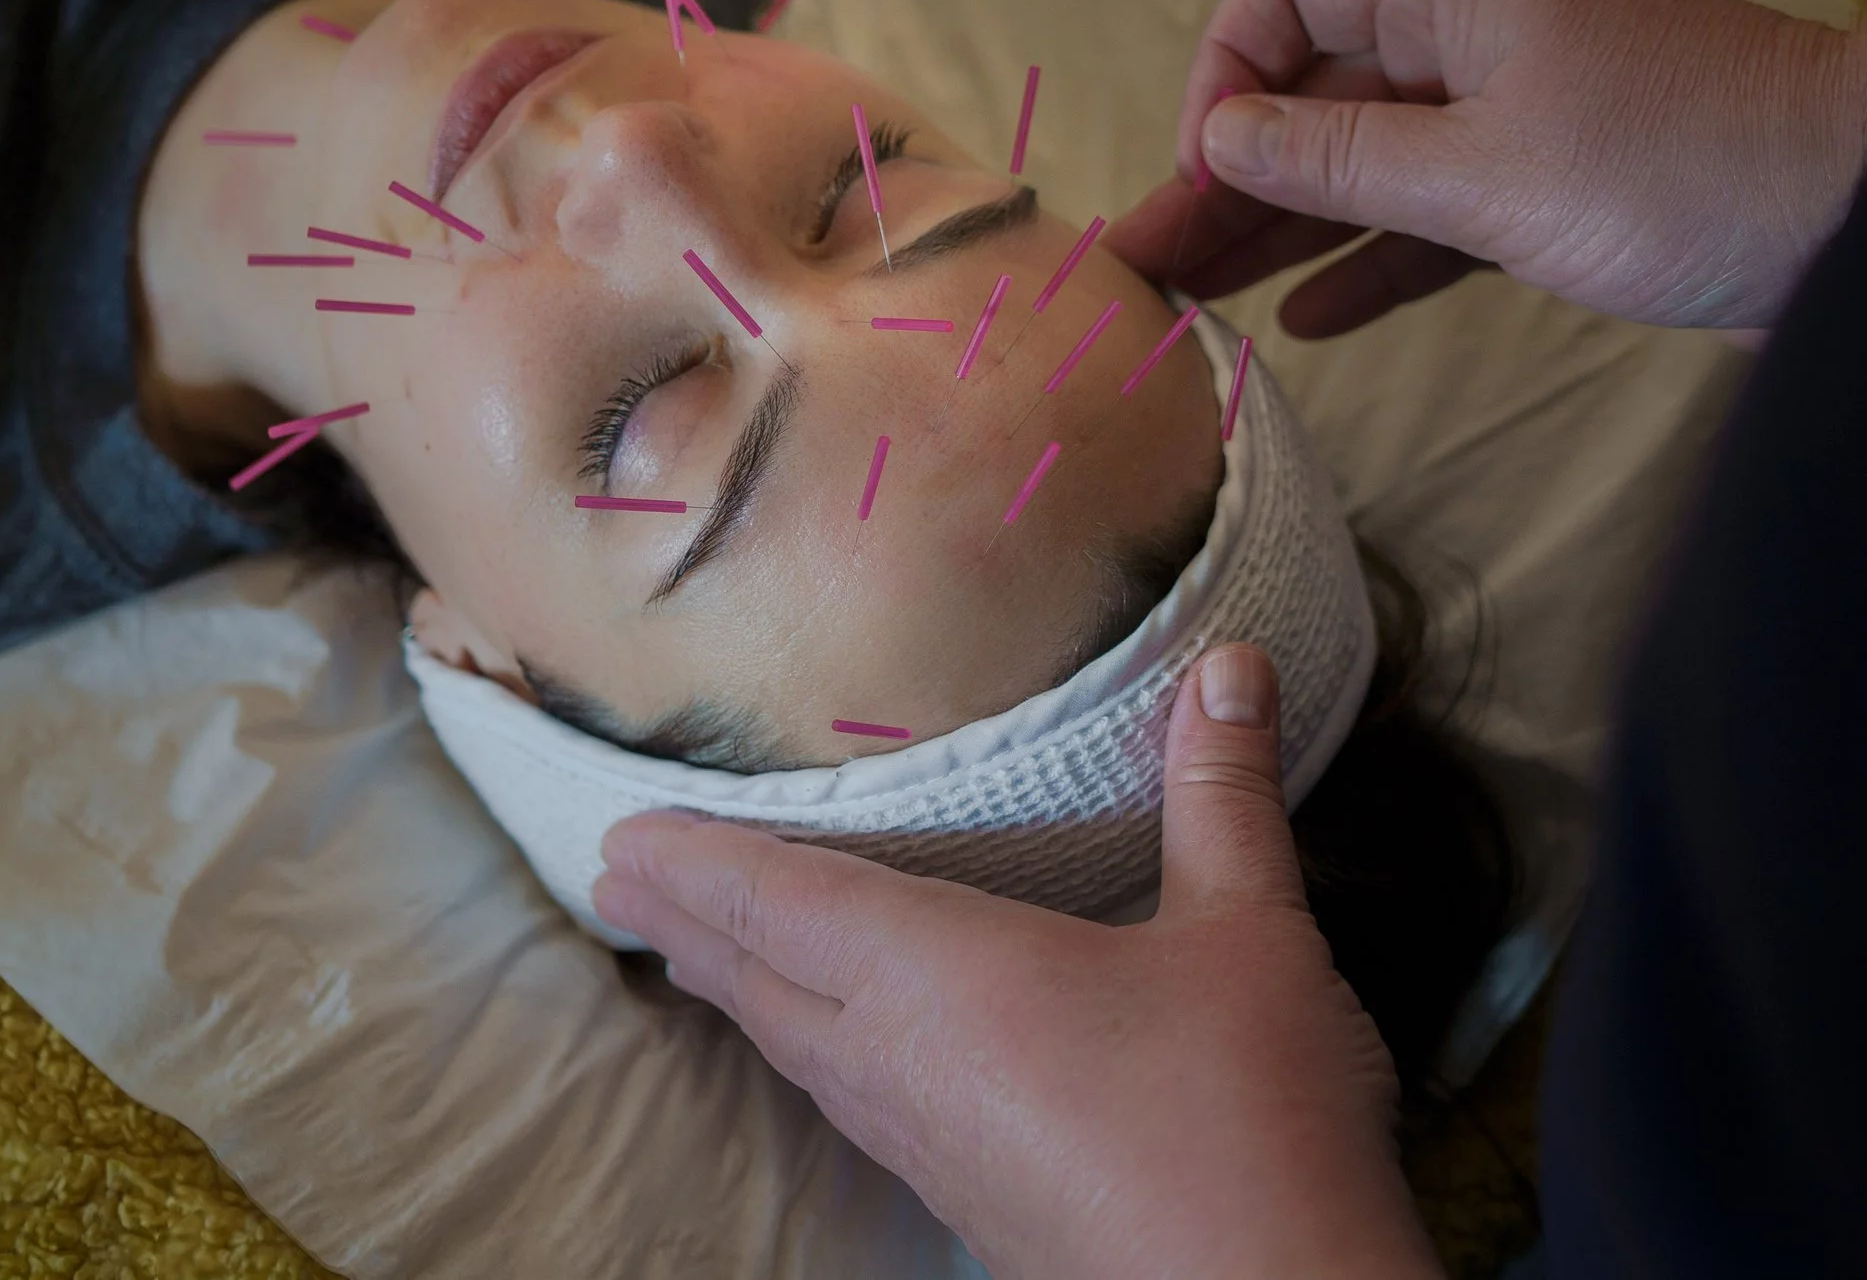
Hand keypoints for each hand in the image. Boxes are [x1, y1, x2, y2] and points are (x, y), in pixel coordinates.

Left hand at [593, 646, 1444, 1279]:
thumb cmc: (1250, 1123)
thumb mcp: (1249, 935)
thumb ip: (1223, 796)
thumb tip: (1229, 663)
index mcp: (943, 981)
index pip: (784, 902)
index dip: (700, 862)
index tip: (622, 836)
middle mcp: (905, 1064)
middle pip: (764, 979)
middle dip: (686, 920)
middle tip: (616, 878)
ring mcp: (931, 1146)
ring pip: (798, 1050)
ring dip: (739, 987)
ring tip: (697, 951)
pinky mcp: (971, 1202)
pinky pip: (849, 1102)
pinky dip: (805, 1049)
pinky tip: (833, 1058)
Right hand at [1106, 0, 1866, 333]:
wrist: (1863, 210)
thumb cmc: (1682, 170)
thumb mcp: (1486, 173)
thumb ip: (1342, 160)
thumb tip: (1222, 138)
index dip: (1228, 73)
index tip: (1206, 171)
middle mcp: (1474, 40)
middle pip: (1311, 93)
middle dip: (1225, 177)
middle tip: (1142, 269)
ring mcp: (1513, 116)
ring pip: (1363, 167)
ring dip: (1281, 232)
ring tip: (1194, 306)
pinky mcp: (1550, 190)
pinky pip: (1428, 220)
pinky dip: (1368, 265)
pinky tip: (1306, 321)